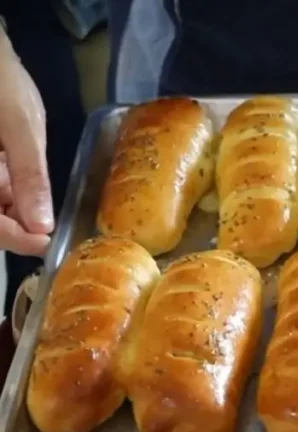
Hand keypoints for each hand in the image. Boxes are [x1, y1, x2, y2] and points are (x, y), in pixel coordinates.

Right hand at [0, 33, 51, 255]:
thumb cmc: (1, 82)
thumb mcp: (21, 128)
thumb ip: (29, 176)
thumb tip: (41, 225)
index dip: (14, 239)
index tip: (47, 244)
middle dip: (17, 230)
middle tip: (54, 232)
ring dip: (17, 215)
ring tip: (48, 215)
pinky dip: (14, 196)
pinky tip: (34, 194)